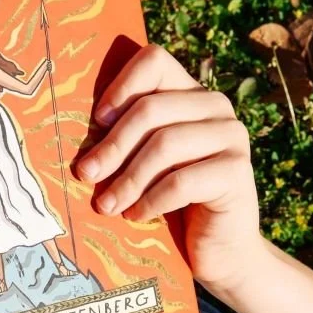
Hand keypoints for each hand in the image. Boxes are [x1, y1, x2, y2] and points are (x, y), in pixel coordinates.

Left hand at [75, 44, 260, 292]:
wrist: (220, 251)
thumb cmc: (172, 206)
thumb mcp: (144, 167)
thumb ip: (126, 142)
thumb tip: (77, 136)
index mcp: (190, 95)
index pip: (154, 61)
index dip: (121, 86)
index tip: (96, 120)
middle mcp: (215, 108)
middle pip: (151, 109)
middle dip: (112, 145)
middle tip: (86, 174)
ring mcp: (231, 137)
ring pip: (165, 144)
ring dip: (127, 179)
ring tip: (107, 205)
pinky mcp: (236, 172)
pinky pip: (181, 180)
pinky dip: (151, 201)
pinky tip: (136, 216)